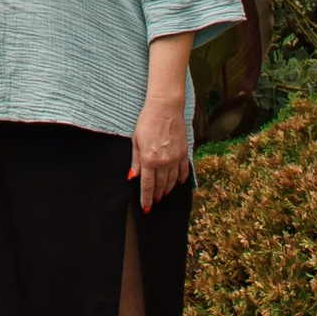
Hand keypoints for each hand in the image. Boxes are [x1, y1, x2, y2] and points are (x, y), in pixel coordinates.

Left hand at [130, 82, 190, 204]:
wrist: (165, 108)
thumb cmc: (147, 121)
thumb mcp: (136, 140)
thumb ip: (135, 160)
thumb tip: (133, 176)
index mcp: (149, 160)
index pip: (147, 186)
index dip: (146, 199)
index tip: (146, 207)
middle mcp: (164, 162)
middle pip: (160, 185)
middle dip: (157, 195)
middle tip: (154, 201)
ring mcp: (175, 158)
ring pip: (172, 181)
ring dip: (167, 189)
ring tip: (164, 194)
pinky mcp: (184, 153)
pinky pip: (183, 171)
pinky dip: (180, 179)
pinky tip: (178, 183)